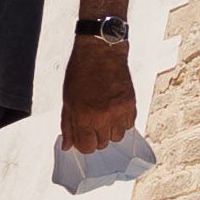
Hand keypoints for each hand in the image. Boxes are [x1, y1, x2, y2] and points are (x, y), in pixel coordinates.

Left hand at [60, 34, 136, 155]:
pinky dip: (122, 121)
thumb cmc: (81, 72)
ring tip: (104, 115)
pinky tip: (114, 109)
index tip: (82, 135)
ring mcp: (119, 111)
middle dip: (95, 136)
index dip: (83, 143)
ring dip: (110, 130)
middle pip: (102, 144)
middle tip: (92, 121)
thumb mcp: (68, 99)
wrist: (102, 51)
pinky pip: (129, 125)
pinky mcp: (131, 104)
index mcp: (84, 116)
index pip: (87, 147)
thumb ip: (68, 125)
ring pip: (117, 137)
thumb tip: (68, 145)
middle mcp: (103, 117)